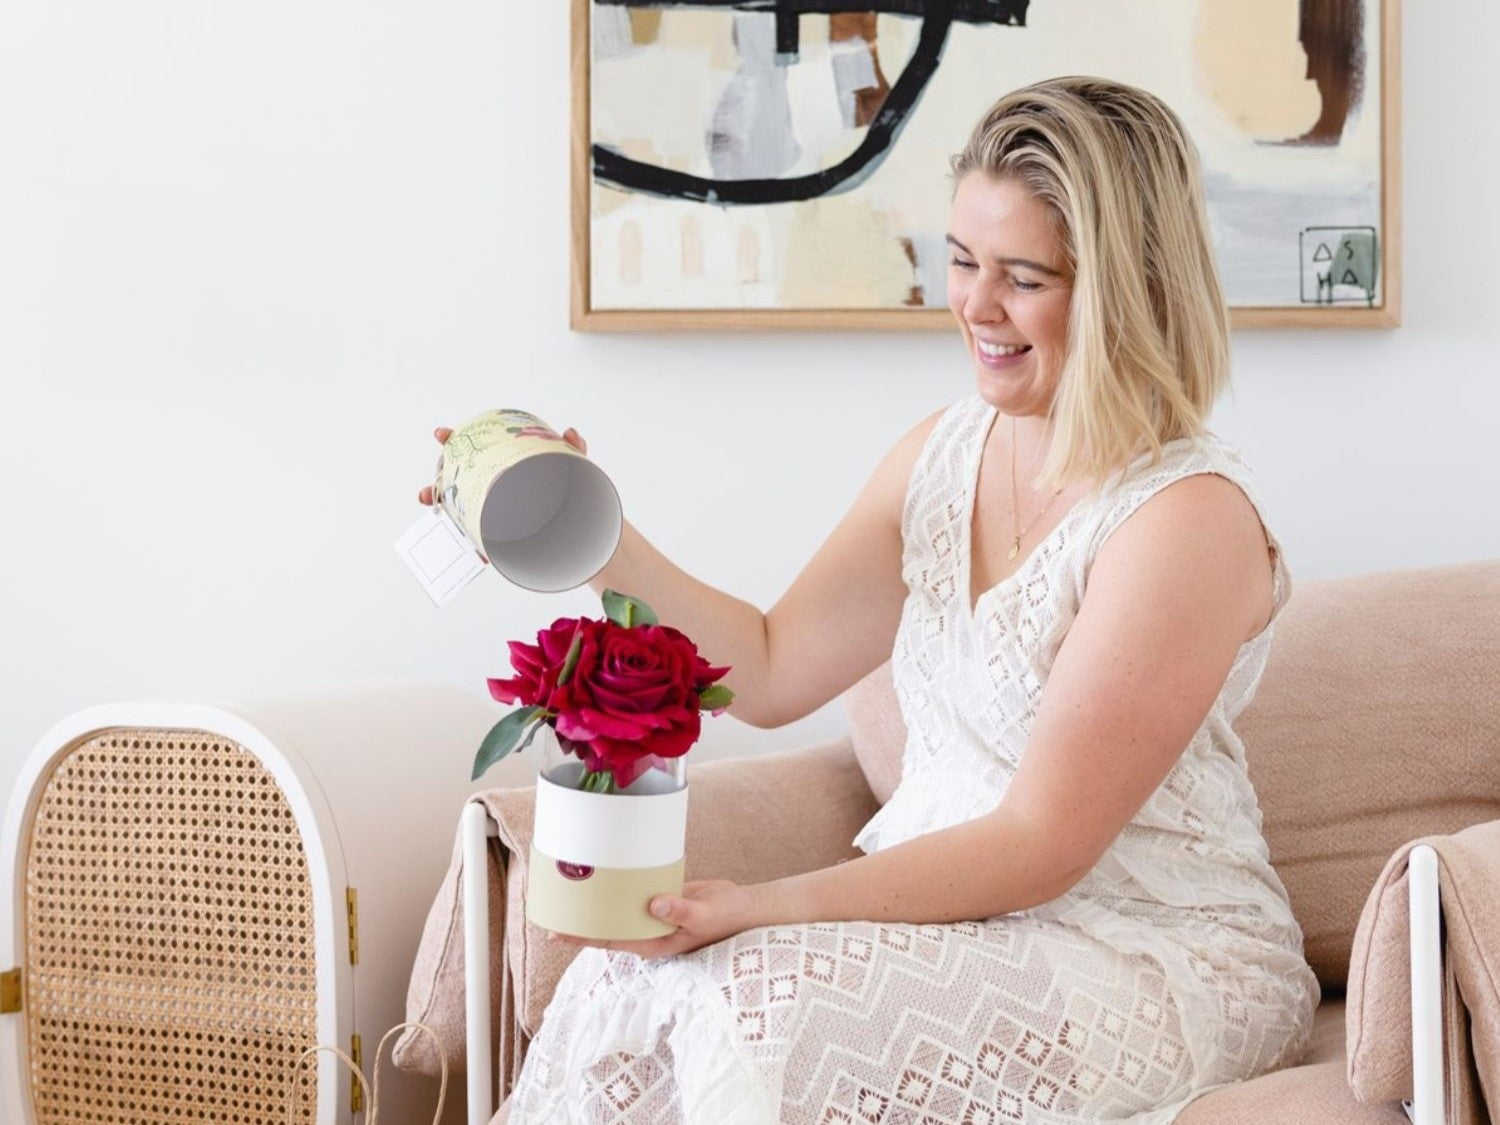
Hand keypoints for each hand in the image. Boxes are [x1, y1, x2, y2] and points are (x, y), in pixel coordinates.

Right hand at [415, 425, 588, 565]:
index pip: (473, 448)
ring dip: (441, 513)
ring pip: (460, 511)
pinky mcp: (502, 537)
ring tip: (430, 513)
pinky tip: (472, 551)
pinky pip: (481, 542)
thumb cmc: (571, 496)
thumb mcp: (573, 470)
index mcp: (505, 466)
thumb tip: (569, 433)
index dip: (454, 439)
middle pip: (457, 482)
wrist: (579, 531)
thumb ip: (572, 450)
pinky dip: (474, 548)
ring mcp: (496, 513)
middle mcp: (494, 489)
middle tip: (424, 492)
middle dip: (435, 484)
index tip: (441, 435)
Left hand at [547, 879, 757, 958]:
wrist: (744, 906)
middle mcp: (647, 930)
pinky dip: (617, 885)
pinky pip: (632, 892)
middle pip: (605, 926)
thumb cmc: (726, 917)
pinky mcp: (659, 897)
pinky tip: (603, 872)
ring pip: (616, 909)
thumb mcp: (705, 914)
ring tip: (568, 887)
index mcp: (653, 941)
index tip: (554, 932)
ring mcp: (652, 914)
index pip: (608, 940)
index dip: (581, 937)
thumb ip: (680, 910)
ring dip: (596, 901)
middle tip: (550, 904)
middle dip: (580, 919)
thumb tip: (654, 905)